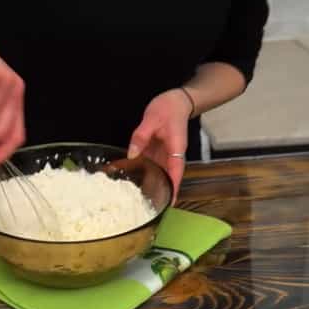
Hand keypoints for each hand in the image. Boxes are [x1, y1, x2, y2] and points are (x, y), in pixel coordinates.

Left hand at [127, 89, 193, 204]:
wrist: (176, 101)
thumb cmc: (168, 108)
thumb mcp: (152, 118)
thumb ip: (141, 136)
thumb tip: (132, 153)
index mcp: (176, 148)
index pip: (176, 172)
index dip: (173, 188)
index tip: (169, 203)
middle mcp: (172, 155)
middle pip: (168, 177)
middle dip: (162, 192)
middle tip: (150, 207)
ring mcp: (166, 154)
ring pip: (160, 173)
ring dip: (152, 185)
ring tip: (139, 199)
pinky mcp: (159, 152)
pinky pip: (152, 165)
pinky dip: (144, 172)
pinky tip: (132, 178)